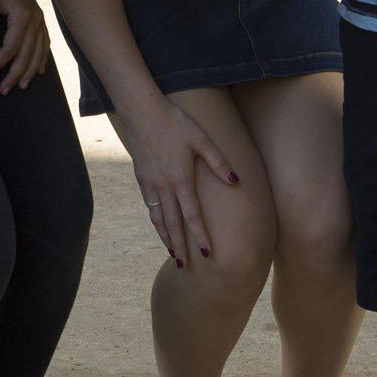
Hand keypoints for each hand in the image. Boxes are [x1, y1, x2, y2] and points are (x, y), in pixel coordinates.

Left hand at [0, 0, 52, 92]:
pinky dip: (43, 59)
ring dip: (31, 71)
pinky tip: (41, 71)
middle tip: (3, 91)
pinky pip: (45, 43)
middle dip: (15, 74)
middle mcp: (34, 20)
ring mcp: (39, 20)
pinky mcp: (39, 19)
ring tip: (21, 86)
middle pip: (27, 54)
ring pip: (38, 52)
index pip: (11, 48)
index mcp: (21, 16)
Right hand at [114, 95, 237, 266]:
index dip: (200, 237)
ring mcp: (150, 183)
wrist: (141, 110)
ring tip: (172, 253)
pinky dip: (156, 221)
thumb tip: (235, 182)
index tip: (207, 255)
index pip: (192, 216)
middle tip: (185, 266)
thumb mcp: (201, 138)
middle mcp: (163, 186)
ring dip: (166, 237)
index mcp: (180, 179)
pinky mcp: (141, 178)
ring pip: (158, 218)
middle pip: (173, 224)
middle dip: (180, 247)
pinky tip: (160, 226)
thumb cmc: (175, 122)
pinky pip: (149, 206)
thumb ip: (219, 162)